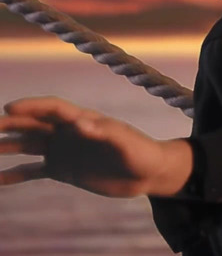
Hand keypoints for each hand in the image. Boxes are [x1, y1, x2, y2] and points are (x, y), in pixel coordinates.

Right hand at [0, 97, 192, 196]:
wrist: (149, 174)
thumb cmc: (142, 153)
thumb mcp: (126, 142)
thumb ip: (103, 132)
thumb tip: (79, 123)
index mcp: (83, 119)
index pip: (52, 108)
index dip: (31, 106)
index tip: (8, 109)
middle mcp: (68, 132)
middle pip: (33, 124)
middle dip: (9, 124)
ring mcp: (63, 150)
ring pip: (27, 145)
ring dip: (5, 146)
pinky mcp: (62, 170)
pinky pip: (31, 170)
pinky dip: (13, 174)